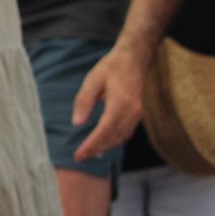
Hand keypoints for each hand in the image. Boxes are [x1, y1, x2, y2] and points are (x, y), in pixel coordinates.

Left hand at [71, 46, 144, 161]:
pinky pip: (126, 133)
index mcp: (120, 102)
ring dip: (105, 147)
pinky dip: (113, 140)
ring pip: (121, 138)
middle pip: (113, 138)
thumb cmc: (111, 67)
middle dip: (96, 149)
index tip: (78, 155)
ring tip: (87, 152)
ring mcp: (137, 114)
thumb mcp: (92, 80)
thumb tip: (77, 123)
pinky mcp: (137, 115)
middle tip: (79, 156)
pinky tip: (101, 141)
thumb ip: (84, 101)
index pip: (105, 129)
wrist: (134, 59)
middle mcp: (132, 111)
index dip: (91, 144)